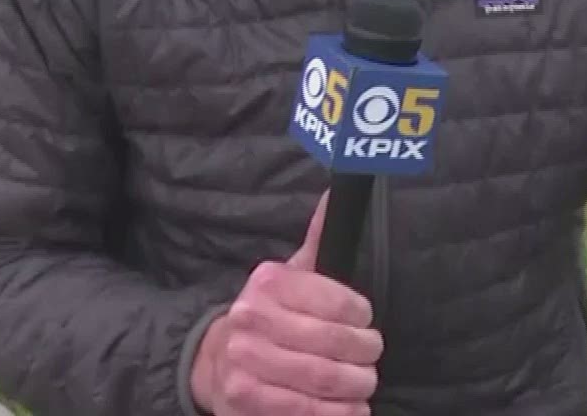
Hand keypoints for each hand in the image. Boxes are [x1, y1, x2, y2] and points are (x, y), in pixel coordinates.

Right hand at [191, 191, 384, 414]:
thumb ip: (319, 238)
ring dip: (355, 387)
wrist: (215, 359)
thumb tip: (338, 193)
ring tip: (363, 384)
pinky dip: (337, 414)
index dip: (362, 317)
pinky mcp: (245, 400)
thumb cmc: (270, 314)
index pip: (336, 301)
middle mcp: (251, 319)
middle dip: (364, 354)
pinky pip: (303, 411)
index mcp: (268, 283)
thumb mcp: (292, 273)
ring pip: (322, 379)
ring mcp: (245, 362)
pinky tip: (350, 409)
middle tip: (371, 356)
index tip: (366, 322)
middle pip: (333, 344)